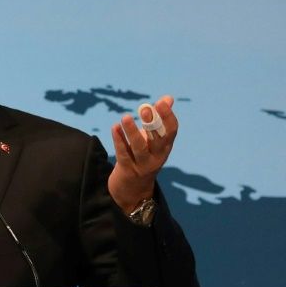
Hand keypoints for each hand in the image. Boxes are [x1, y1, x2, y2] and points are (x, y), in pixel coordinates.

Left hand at [108, 95, 176, 212]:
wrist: (133, 188)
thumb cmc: (144, 156)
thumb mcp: (153, 139)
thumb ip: (158, 119)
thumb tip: (167, 98)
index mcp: (165, 147)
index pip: (171, 131)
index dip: (168, 117)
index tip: (162, 102)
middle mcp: (157, 156)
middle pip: (157, 140)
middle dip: (152, 124)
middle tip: (145, 109)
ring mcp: (142, 164)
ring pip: (139, 148)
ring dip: (132, 132)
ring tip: (126, 117)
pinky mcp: (127, 169)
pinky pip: (123, 153)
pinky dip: (118, 140)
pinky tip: (114, 127)